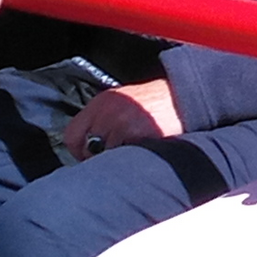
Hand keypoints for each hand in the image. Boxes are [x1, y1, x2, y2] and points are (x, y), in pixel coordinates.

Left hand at [63, 79, 182, 157]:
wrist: (184, 97)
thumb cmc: (157, 104)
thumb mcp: (124, 103)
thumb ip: (103, 120)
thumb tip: (89, 147)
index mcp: (101, 103)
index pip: (72, 134)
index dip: (79, 151)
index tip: (90, 157)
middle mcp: (105, 111)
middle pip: (85, 147)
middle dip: (96, 157)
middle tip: (112, 159)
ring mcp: (119, 122)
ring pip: (102, 155)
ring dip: (114, 159)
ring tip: (130, 155)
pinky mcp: (135, 132)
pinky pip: (121, 156)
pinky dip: (129, 159)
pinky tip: (140, 152)